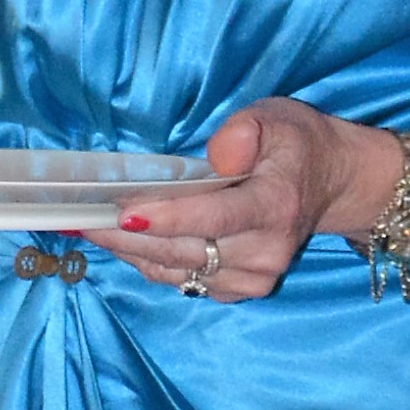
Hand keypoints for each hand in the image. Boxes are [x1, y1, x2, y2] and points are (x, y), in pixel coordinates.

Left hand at [108, 100, 373, 302]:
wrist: (329, 184)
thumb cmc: (294, 145)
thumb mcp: (277, 118)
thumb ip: (245, 131)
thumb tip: (217, 156)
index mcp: (276, 204)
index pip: (215, 216)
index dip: (168, 217)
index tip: (123, 211)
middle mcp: (266, 250)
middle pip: (185, 249)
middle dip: (127, 234)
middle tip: (80, 218)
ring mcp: (254, 277)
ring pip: (177, 270)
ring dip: (129, 250)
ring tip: (87, 228)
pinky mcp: (240, 291)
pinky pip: (183, 281)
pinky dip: (149, 262)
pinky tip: (123, 241)